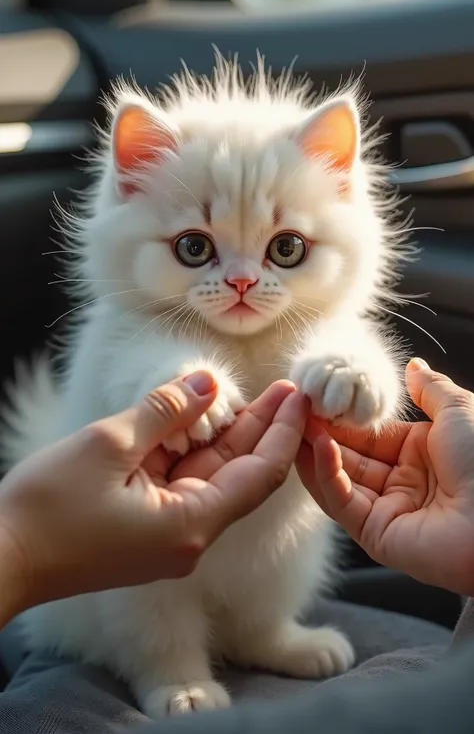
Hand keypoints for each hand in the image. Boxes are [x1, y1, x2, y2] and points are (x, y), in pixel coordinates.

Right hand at [0, 372, 307, 624]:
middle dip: (266, 429)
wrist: (2, 558)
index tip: (301, 397)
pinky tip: (212, 418)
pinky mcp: (148, 527)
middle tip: (289, 387)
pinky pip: (185, 483)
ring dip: (234, 436)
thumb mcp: (108, 444)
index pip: (261, 475)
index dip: (285, 433)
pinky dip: (199, 449)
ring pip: (214, 477)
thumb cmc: (47, 507)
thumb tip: (207, 383)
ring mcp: (169, 534)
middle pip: (243, 475)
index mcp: (191, 525)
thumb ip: (164, 411)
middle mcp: (189, 536)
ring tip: (262, 394)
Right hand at [296, 359, 473, 595]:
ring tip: (294, 426)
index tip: (316, 397)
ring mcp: (388, 510)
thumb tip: (413, 366)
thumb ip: (431, 389)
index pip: (370, 434)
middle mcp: (402, 482)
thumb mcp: (459, 411)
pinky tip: (316, 448)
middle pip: (350, 456)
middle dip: (321, 433)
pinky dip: (327, 475)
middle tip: (292, 410)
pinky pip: (344, 502)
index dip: (343, 417)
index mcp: (421, 455)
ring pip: (340, 480)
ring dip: (315, 452)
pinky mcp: (376, 535)